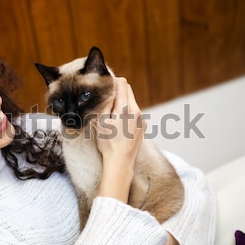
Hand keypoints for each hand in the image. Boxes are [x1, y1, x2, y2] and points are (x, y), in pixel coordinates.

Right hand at [95, 77, 146, 202]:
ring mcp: (142, 119)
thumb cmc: (108, 143)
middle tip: (107, 102)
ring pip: (131, 102)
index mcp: (126, 108)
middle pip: (128, 90)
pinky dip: (127, 114)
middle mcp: (137, 111)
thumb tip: (108, 89)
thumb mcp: (100, 121)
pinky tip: (120, 126)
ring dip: (122, 104)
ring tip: (112, 117)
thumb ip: (105, 103)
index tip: (105, 87)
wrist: (121, 163)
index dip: (113, 82)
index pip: (122, 83)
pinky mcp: (144, 126)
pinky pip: (135, 113)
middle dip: (118, 92)